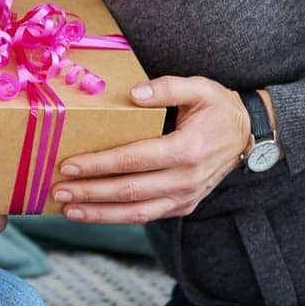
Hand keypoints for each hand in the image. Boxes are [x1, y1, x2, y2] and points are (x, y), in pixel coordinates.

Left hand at [47, 76, 254, 223]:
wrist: (247, 136)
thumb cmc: (218, 108)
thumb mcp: (198, 87)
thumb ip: (166, 88)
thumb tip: (133, 94)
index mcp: (186, 149)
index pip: (133, 160)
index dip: (99, 164)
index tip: (68, 164)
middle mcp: (185, 179)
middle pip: (128, 191)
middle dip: (89, 192)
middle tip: (57, 190)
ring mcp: (185, 197)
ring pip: (136, 213)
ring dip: (99, 213)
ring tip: (68, 209)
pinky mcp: (183, 206)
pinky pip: (146, 215)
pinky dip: (117, 217)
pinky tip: (94, 212)